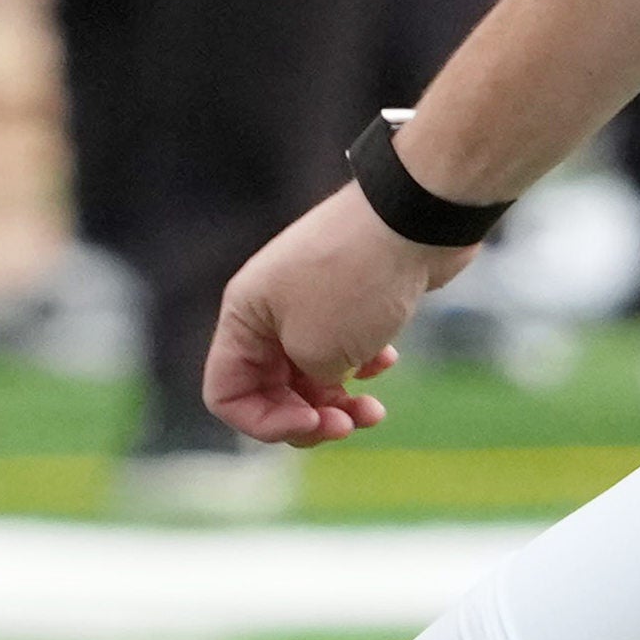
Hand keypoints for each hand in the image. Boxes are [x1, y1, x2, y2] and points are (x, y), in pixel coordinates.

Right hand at [207, 175, 456, 445]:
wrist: (414, 217)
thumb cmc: (357, 282)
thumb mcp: (319, 352)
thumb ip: (306, 385)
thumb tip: (321, 382)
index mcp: (244, 317)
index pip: (225, 392)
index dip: (263, 422)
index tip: (310, 420)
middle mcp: (268, 309)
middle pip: (269, 388)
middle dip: (308, 416)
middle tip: (347, 423)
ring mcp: (308, 300)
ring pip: (309, 373)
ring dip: (338, 400)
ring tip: (374, 410)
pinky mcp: (347, 296)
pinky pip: (341, 348)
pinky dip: (361, 365)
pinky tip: (386, 359)